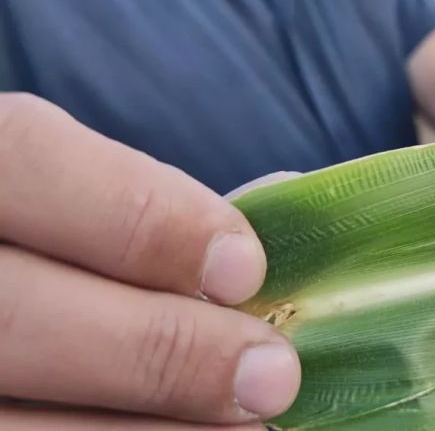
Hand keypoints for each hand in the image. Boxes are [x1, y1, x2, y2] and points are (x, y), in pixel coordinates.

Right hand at [0, 94, 299, 427]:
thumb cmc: (49, 240)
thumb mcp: (72, 193)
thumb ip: (147, 208)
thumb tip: (278, 211)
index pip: (22, 160)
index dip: (141, 216)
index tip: (245, 268)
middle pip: (14, 315)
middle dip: (161, 351)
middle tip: (271, 376)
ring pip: (8, 425)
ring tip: (245, 429)